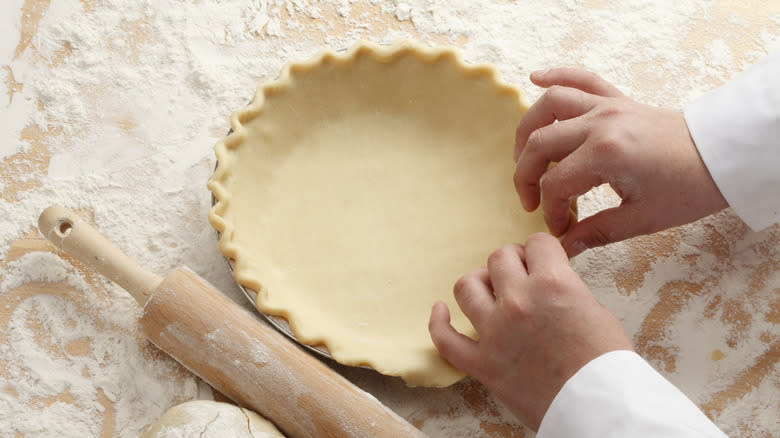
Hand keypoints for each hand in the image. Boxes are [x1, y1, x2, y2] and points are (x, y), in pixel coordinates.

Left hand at [428, 233, 631, 430]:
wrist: (600, 408)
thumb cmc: (606, 365)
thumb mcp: (596, 310)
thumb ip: (565, 289)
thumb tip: (549, 284)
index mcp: (553, 284)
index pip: (536, 243)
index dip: (541, 250)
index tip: (541, 259)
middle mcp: (519, 301)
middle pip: (499, 258)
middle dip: (512, 262)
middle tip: (520, 275)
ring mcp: (495, 332)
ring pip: (466, 287)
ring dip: (478, 284)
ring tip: (489, 290)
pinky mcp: (482, 363)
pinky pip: (445, 339)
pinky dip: (438, 322)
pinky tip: (441, 311)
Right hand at [513, 68, 727, 256]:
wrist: (723, 155)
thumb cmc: (689, 187)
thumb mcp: (644, 218)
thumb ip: (598, 232)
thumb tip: (566, 248)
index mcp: (607, 154)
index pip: (556, 185)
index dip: (550, 212)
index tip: (561, 229)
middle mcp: (601, 123)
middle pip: (540, 144)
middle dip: (526, 177)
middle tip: (531, 201)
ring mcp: (608, 106)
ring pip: (550, 105)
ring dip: (527, 129)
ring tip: (522, 156)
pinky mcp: (617, 99)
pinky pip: (581, 78)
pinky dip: (556, 75)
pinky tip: (535, 79)